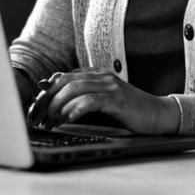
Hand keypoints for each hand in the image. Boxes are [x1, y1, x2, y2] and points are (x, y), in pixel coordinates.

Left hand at [27, 68, 180, 134]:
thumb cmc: (129, 109)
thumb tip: (56, 97)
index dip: (49, 90)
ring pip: (76, 89)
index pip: (66, 76)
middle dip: (49, 99)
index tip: (38, 104)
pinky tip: (69, 118)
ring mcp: (111, 86)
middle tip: (40, 116)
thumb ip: (84, 95)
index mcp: (98, 74)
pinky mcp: (117, 100)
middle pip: (67, 82)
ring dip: (59, 106)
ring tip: (51, 120)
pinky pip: (92, 101)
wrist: (156, 113)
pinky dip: (77, 108)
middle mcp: (103, 76)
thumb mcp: (103, 100)